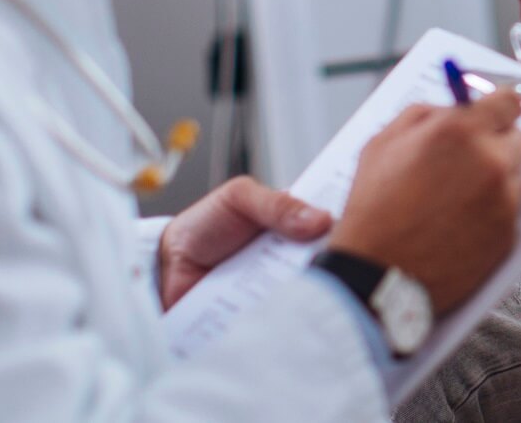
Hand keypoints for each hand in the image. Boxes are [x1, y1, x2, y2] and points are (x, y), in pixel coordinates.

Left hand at [159, 176, 331, 308]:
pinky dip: (290, 319)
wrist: (163, 269)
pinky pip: (288, 320)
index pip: (333, 224)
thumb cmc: (201, 228)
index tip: (357, 228)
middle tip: (326, 263)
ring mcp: (284, 288)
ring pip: (313, 293)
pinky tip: (287, 315)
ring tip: (307, 290)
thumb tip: (320, 219)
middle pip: (330, 263)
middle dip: (332, 264)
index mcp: (296, 224)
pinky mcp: (268, 316)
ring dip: (312, 293)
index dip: (348, 226)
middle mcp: (295, 258)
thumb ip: (276, 204)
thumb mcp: (237, 199)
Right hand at [327, 93, 520, 311]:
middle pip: (516, 138)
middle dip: (493, 144)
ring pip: (515, 176)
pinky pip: (511, 211)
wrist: (376, 274)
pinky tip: (460, 223)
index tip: (494, 113)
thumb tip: (454, 105)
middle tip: (463, 162)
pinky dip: (493, 212)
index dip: (497, 107)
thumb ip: (425, 114)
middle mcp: (489, 161)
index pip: (508, 102)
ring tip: (454, 199)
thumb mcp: (383, 143)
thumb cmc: (373, 211)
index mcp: (459, 131)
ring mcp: (503, 200)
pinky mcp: (509, 234)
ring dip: (495, 179)